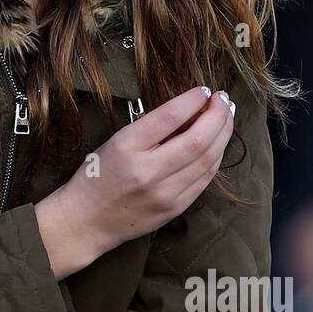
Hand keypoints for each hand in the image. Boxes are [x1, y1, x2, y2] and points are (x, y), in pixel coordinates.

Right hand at [50, 85, 235, 270]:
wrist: (86, 221)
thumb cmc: (97, 176)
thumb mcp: (115, 142)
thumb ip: (150, 129)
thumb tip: (190, 111)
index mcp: (127, 147)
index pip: (169, 116)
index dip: (192, 100)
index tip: (203, 90)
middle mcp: (147, 171)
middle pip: (196, 139)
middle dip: (217, 116)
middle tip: (223, 100)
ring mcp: (163, 193)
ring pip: (207, 160)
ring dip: (222, 135)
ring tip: (226, 118)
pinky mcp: (174, 208)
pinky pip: (204, 179)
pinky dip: (215, 158)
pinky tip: (217, 144)